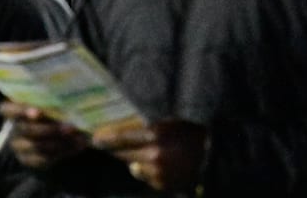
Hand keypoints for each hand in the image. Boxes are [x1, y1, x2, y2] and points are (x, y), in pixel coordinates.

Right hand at [0, 100, 88, 169]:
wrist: (54, 126)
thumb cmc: (51, 103)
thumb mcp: (50, 97)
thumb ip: (54, 97)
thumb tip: (68, 96)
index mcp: (12, 109)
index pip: (7, 110)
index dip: (20, 111)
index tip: (38, 111)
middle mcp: (13, 128)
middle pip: (26, 130)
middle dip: (50, 129)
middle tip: (69, 127)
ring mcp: (21, 146)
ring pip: (37, 146)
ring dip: (60, 141)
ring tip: (78, 135)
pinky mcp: (31, 160)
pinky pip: (46, 159)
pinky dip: (64, 151)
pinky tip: (79, 144)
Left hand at [91, 118, 206, 191]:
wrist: (213, 156)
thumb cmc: (191, 132)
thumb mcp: (169, 122)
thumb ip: (145, 127)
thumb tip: (120, 134)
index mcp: (155, 134)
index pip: (122, 136)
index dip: (106, 137)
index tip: (94, 137)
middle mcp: (153, 154)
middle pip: (123, 152)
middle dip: (113, 148)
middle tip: (102, 141)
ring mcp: (157, 172)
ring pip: (132, 164)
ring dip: (131, 158)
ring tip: (140, 150)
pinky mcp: (161, 184)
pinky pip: (144, 174)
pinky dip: (144, 169)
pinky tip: (156, 163)